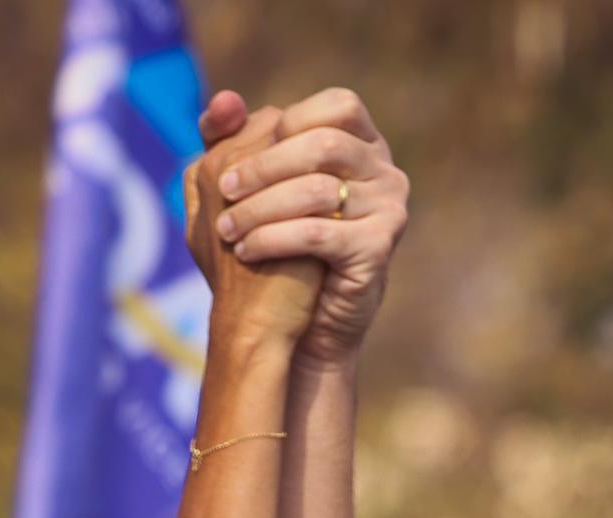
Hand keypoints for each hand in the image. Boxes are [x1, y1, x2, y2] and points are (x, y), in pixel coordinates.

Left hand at [200, 85, 409, 368]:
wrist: (303, 324)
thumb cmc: (276, 245)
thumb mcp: (248, 186)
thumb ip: (232, 137)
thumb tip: (225, 98)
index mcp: (365, 144)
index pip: (338, 107)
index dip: (287, 124)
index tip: (244, 154)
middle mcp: (387, 172)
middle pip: (325, 144)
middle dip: (264, 166)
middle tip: (223, 190)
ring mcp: (390, 210)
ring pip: (317, 190)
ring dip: (260, 207)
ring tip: (227, 228)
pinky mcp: (379, 249)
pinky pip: (317, 233)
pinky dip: (272, 239)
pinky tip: (246, 251)